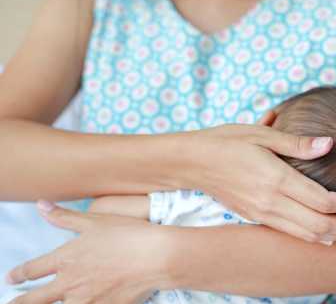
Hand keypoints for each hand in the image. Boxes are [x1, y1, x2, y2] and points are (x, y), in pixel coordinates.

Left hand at [4, 200, 168, 303]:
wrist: (157, 256)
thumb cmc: (128, 234)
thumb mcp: (95, 221)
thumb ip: (64, 217)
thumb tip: (40, 205)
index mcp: (66, 259)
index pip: (31, 270)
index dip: (18, 274)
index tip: (11, 278)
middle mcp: (70, 283)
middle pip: (33, 300)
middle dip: (19, 302)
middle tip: (11, 303)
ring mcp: (86, 300)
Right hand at [179, 110, 335, 244]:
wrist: (192, 163)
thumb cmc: (227, 141)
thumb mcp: (261, 134)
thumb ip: (297, 143)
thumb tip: (329, 143)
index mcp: (276, 179)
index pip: (322, 200)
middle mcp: (271, 202)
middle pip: (320, 224)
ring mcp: (262, 214)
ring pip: (307, 234)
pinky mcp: (256, 217)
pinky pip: (291, 234)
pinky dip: (314, 237)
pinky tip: (327, 236)